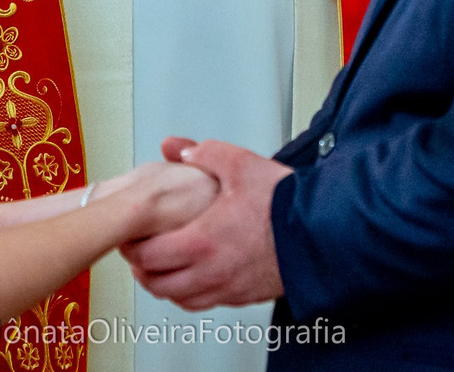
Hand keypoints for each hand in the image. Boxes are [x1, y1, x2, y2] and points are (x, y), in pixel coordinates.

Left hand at [122, 138, 290, 310]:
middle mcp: (211, 272)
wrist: (324, 232)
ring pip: (179, 299)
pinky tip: (191, 278)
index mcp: (202, 242)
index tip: (128, 236)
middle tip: (137, 252)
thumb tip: (180, 150)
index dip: (131, 247)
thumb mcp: (240, 163)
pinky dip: (189, 294)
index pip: (147, 256)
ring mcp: (227, 288)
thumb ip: (205, 153)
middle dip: (141, 268)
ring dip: (163, 285)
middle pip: (158, 284)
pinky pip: (205, 303)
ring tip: (159, 267)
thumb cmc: (285, 203)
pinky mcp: (244, 296)